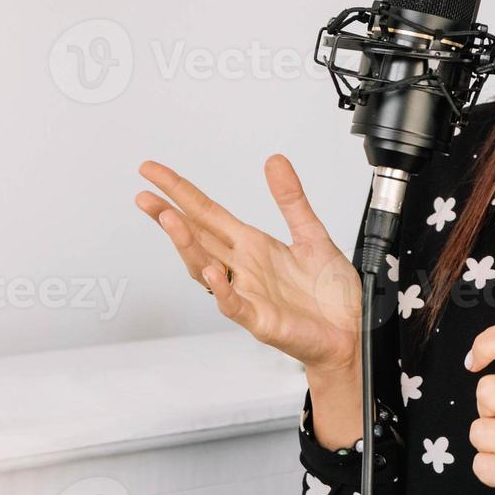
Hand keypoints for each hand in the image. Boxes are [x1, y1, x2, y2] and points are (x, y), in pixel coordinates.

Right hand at [135, 155, 361, 373]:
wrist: (350, 332)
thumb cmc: (329, 294)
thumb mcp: (312, 234)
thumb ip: (291, 199)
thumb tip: (274, 161)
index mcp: (253, 246)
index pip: (207, 214)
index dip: (180, 192)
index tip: (153, 173)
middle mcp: (244, 268)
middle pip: (197, 238)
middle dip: (168, 216)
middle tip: (145, 196)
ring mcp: (248, 294)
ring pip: (206, 269)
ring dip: (187, 245)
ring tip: (170, 220)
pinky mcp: (262, 320)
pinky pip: (235, 305)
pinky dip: (223, 290)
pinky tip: (214, 273)